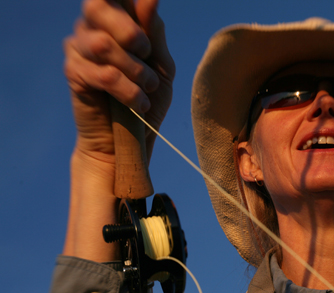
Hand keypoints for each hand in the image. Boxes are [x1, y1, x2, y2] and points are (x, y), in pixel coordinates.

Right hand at [63, 0, 174, 162]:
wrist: (131, 141)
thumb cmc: (147, 100)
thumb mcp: (161, 66)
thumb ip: (154, 33)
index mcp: (115, 20)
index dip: (126, 1)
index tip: (143, 34)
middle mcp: (91, 28)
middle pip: (98, 5)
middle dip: (130, 31)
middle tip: (145, 53)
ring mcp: (78, 49)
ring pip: (104, 44)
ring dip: (135, 69)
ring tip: (147, 87)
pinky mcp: (74, 74)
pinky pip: (104, 74)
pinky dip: (128, 91)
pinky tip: (138, 103)